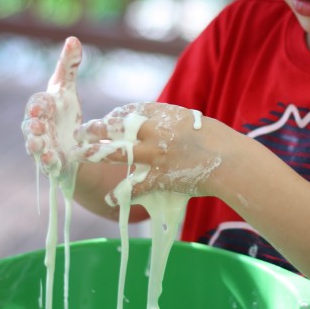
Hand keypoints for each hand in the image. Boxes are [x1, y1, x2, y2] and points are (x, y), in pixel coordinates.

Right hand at [22, 37, 82, 184]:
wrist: (71, 145)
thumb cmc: (64, 114)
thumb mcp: (67, 90)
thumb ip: (69, 66)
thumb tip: (73, 39)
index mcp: (42, 109)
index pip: (36, 103)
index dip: (38, 105)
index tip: (41, 106)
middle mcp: (38, 128)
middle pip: (30, 126)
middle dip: (32, 125)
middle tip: (37, 125)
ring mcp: (43, 146)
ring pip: (35, 146)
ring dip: (36, 145)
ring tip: (38, 144)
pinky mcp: (51, 163)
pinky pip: (47, 165)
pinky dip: (49, 163)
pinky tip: (53, 161)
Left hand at [73, 102, 221, 203]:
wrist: (230, 160)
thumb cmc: (217, 139)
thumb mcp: (192, 122)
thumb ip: (171, 123)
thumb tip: (158, 123)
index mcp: (165, 115)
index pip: (133, 110)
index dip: (117, 115)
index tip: (108, 120)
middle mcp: (156, 132)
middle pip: (119, 128)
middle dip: (97, 129)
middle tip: (80, 131)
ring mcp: (156, 155)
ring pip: (119, 153)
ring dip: (97, 154)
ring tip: (79, 155)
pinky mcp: (160, 177)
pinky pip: (135, 186)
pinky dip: (121, 194)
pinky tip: (109, 198)